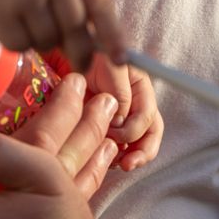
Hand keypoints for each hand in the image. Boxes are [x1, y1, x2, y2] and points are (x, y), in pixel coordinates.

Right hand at [0, 0, 124, 72]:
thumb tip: (101, 46)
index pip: (100, 4)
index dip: (113, 35)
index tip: (121, 60)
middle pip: (75, 31)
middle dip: (80, 54)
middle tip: (80, 64)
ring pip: (47, 42)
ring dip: (42, 42)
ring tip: (30, 22)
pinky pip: (20, 45)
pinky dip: (18, 42)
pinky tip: (10, 22)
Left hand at [86, 56, 162, 171]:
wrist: (68, 52)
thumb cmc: (89, 53)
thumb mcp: (108, 64)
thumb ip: (119, 89)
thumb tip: (121, 121)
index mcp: (140, 88)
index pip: (148, 116)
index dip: (135, 130)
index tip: (116, 134)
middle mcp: (135, 104)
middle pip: (149, 134)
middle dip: (142, 152)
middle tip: (127, 165)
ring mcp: (121, 116)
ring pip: (135, 144)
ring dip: (129, 157)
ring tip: (117, 165)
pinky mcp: (105, 125)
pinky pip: (116, 146)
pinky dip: (113, 156)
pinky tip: (104, 161)